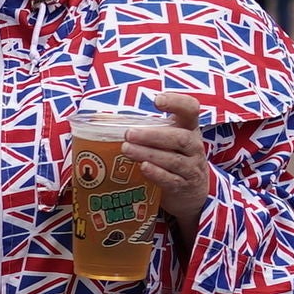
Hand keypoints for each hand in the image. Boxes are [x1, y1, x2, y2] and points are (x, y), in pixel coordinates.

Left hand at [121, 95, 213, 239]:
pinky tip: (143, 167)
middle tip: (129, 134)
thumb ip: (144, 128)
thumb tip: (100, 118)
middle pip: (179, 138)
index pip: (190, 109)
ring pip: (173, 160)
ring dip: (148, 153)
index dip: (176, 102)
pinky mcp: (183, 187)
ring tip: (126, 149)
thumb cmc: (172, 157)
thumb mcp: (165, 140)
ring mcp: (191, 168)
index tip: (157, 101)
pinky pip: (171, 180)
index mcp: (189, 128)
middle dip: (153, 135)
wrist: (190, 192)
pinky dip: (156, 173)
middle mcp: (193, 146)